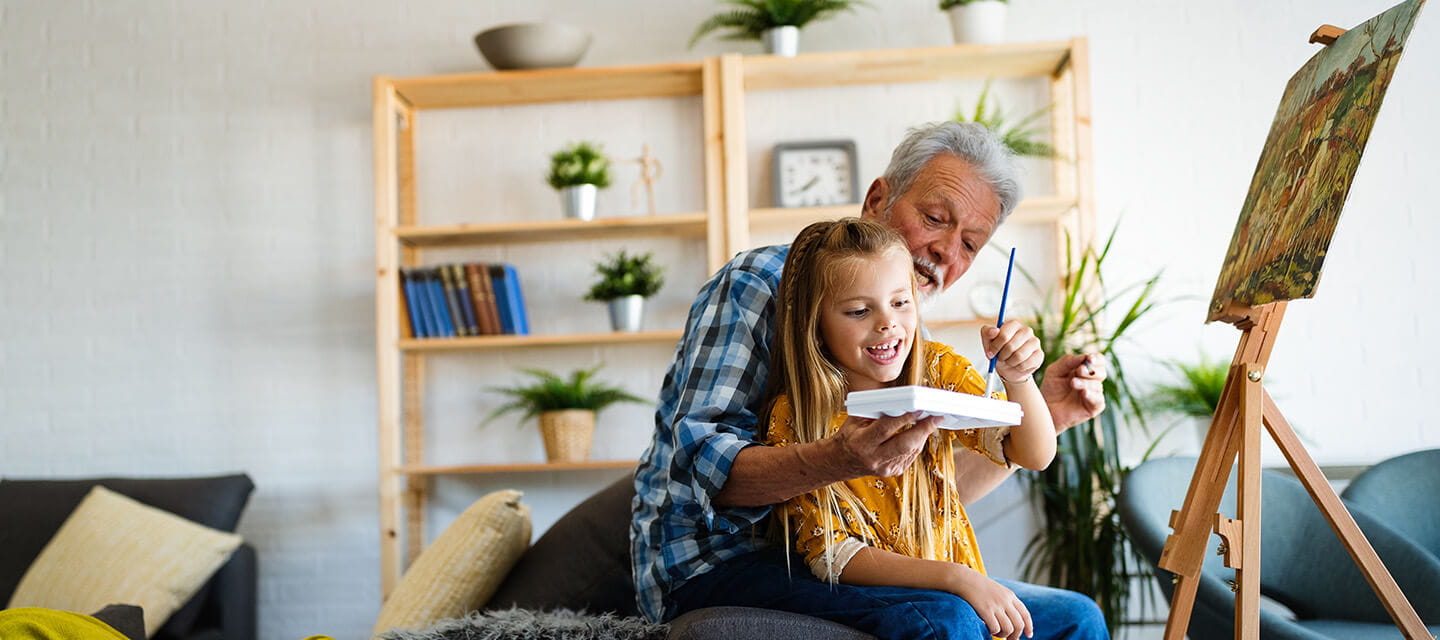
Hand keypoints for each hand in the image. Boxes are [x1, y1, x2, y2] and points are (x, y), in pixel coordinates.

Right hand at [822, 412, 938, 478]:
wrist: (839, 463)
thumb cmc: (848, 437)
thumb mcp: (856, 420)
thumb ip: (876, 412)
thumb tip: (901, 400)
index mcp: (861, 443)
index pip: (886, 429)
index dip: (904, 418)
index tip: (919, 408)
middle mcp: (874, 458)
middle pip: (905, 444)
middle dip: (924, 429)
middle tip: (936, 417)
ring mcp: (884, 468)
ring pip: (911, 450)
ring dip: (923, 435)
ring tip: (931, 421)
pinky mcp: (892, 472)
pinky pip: (910, 456)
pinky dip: (916, 443)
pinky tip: (920, 433)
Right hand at [948, 566, 1032, 639]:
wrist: (963, 578)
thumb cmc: (978, 586)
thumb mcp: (997, 590)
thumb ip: (1005, 601)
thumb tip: (1010, 619)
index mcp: (1010, 595)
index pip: (1025, 614)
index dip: (1028, 627)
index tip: (1028, 635)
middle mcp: (1005, 600)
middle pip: (1019, 624)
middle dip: (1015, 635)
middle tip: (1009, 639)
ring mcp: (996, 605)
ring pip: (1008, 628)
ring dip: (1003, 635)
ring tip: (996, 632)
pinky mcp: (985, 609)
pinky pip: (995, 627)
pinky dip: (993, 631)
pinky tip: (987, 627)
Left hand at [980, 321, 1043, 384]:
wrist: (1009, 367)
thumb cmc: (999, 351)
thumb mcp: (988, 342)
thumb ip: (987, 334)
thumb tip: (994, 331)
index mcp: (1013, 324)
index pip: (1003, 335)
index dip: (995, 347)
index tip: (991, 352)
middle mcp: (1026, 330)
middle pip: (1011, 346)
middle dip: (1002, 355)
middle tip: (1001, 357)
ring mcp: (1035, 342)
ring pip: (1019, 356)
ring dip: (1010, 362)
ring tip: (1008, 360)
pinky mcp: (1040, 354)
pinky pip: (1026, 364)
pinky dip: (1018, 367)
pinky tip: (1017, 364)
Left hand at [1039, 352, 1106, 430]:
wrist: (1046, 408)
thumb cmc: (1051, 388)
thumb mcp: (1055, 370)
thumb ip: (1068, 361)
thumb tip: (1084, 356)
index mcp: (1084, 369)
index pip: (1098, 360)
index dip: (1096, 358)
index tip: (1090, 359)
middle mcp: (1091, 381)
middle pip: (1101, 372)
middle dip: (1090, 370)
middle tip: (1079, 370)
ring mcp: (1093, 394)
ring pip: (1097, 385)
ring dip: (1085, 383)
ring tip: (1072, 383)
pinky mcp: (1093, 408)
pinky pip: (1098, 400)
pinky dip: (1091, 395)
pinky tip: (1084, 393)